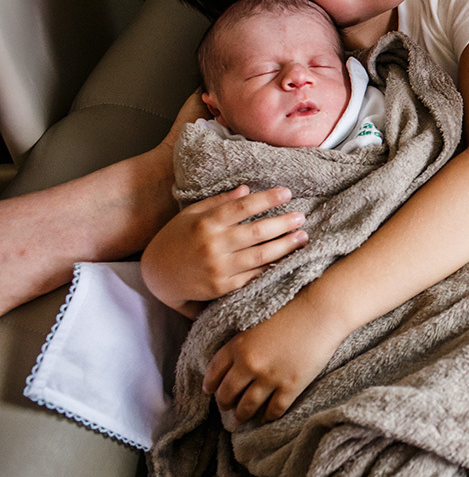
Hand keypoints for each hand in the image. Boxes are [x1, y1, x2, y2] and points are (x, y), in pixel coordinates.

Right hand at [141, 185, 307, 316]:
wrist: (157, 275)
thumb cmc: (176, 238)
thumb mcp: (191, 215)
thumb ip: (219, 202)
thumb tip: (247, 189)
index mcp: (206, 223)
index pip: (242, 207)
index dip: (267, 199)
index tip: (287, 192)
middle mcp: (213, 245)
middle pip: (257, 232)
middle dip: (283, 224)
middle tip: (302, 217)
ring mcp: (218, 268)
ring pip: (260, 256)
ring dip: (285, 246)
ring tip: (302, 237)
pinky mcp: (222, 287)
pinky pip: (253, 276)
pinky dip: (272, 267)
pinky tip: (287, 259)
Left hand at [203, 292, 344, 423]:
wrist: (321, 312)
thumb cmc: (292, 310)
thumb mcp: (258, 321)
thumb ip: (243, 341)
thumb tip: (236, 359)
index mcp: (238, 345)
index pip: (214, 372)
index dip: (211, 384)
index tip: (211, 390)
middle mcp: (249, 364)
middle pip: (227, 393)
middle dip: (224, 403)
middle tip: (226, 407)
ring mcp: (269, 377)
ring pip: (247, 406)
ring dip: (242, 415)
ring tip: (242, 418)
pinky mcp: (290, 386)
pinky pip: (274, 409)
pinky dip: (269, 416)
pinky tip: (268, 417)